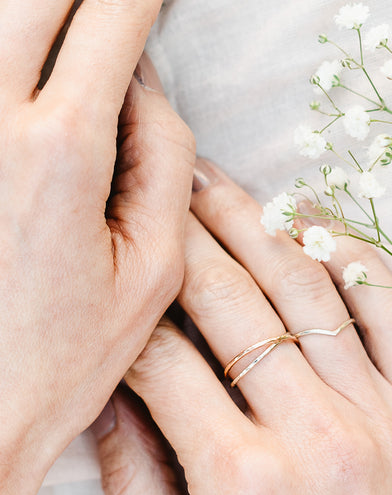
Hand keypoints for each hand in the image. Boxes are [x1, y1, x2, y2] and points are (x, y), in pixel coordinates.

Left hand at [0, 3, 193, 494]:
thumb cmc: (65, 351)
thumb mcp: (154, 268)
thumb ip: (164, 162)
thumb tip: (144, 86)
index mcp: (59, 153)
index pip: (108, 27)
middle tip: (111, 7)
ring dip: (32, 19)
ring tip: (69, 37)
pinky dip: (1, 63)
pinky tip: (22, 78)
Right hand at [94, 160, 391, 494]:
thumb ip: (141, 485)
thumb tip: (109, 396)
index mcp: (244, 487)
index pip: (163, 362)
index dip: (134, 315)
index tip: (127, 279)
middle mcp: (315, 438)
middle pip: (233, 304)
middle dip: (190, 238)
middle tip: (169, 190)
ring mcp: (384, 419)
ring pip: (309, 292)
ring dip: (258, 228)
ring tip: (224, 187)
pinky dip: (358, 261)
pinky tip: (319, 226)